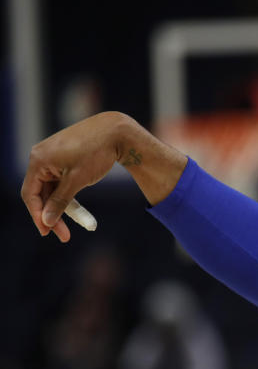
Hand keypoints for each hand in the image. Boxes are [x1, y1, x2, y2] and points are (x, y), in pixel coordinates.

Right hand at [20, 112, 126, 241]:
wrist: (116, 132)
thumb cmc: (96, 153)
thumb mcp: (77, 180)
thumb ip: (60, 201)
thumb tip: (47, 221)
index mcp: (38, 160)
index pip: (30, 194)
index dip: (38, 216)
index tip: (48, 233)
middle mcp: (40, 157)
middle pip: (40, 193)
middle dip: (53, 215)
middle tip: (64, 236)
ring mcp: (51, 156)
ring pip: (52, 189)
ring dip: (63, 207)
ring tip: (83, 223)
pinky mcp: (63, 158)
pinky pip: (60, 182)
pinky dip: (69, 196)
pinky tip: (80, 211)